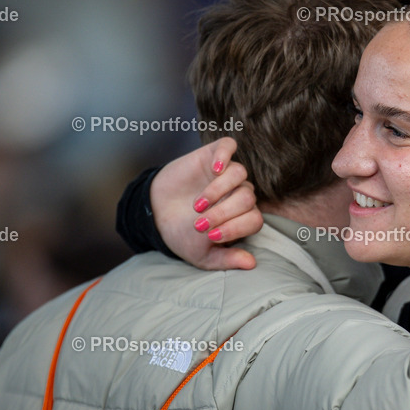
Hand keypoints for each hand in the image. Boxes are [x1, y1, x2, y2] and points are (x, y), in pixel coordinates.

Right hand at [151, 137, 263, 270]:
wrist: (156, 214)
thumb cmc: (183, 235)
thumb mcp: (202, 255)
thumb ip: (226, 259)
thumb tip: (251, 264)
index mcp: (242, 217)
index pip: (254, 220)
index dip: (236, 228)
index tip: (211, 236)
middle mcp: (239, 194)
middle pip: (247, 198)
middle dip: (224, 213)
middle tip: (200, 223)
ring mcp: (227, 174)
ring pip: (239, 174)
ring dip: (219, 190)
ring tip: (198, 204)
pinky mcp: (212, 157)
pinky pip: (228, 146)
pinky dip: (224, 155)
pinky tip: (214, 169)